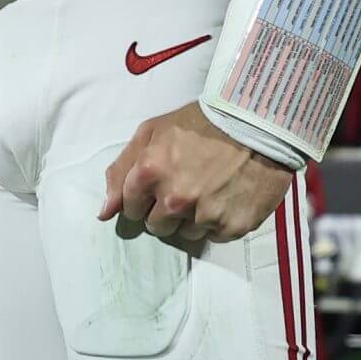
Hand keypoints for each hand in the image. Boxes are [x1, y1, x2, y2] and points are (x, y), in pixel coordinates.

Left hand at [97, 103, 292, 246]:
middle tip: (184, 185)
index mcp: (150, 173)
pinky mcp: (232, 227)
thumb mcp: (152, 132)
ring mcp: (205, 216)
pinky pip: (214, 236)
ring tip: (208, 188)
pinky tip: (225, 196)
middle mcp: (175, 199)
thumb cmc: (200, 123)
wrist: (256, 123)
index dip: (141, 198)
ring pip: (185, 234)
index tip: (156, 186)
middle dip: (164, 210)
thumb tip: (103, 213)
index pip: (129, 209)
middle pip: (156, 226)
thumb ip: (122, 171)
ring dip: (191, 217)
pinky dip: (217, 221)